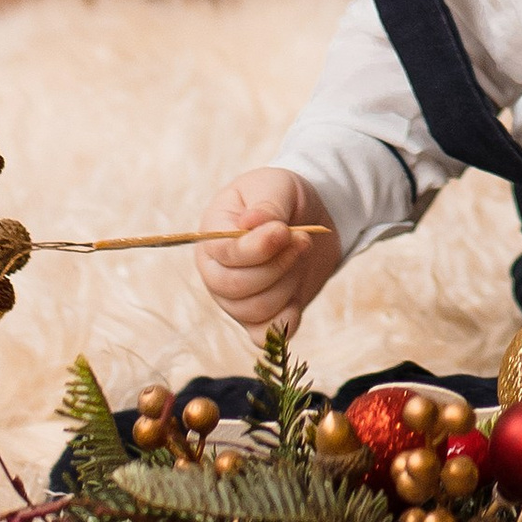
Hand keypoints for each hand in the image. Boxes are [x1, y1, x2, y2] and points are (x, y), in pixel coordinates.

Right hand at [197, 167, 342, 335]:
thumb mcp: (276, 186)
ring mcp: (235, 299)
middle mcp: (216, 272)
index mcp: (211, 235)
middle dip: (277, 265)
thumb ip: (266, 205)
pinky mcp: (259, 318)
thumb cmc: (283, 197)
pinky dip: (283, 323)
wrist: (310, 217)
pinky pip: (263, 335)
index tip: (285, 231)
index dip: (256, 248)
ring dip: (288, 283)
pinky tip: (296, 299)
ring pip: (255, 310)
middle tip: (302, 238)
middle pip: (236, 287)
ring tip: (302, 252)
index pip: (224, 253)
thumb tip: (249, 224)